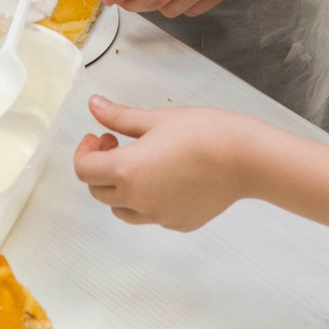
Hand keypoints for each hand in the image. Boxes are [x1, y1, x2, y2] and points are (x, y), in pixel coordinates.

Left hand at [74, 97, 266, 229]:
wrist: (245, 158)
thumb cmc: (202, 132)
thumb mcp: (155, 119)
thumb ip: (119, 117)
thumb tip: (93, 105)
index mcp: (127, 171)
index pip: (84, 170)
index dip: (85, 152)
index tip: (100, 136)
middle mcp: (139, 200)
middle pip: (99, 192)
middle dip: (100, 168)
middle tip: (118, 144)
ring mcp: (159, 216)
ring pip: (122, 210)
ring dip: (119, 189)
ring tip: (139, 164)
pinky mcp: (179, 223)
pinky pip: (151, 216)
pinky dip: (147, 200)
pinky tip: (165, 178)